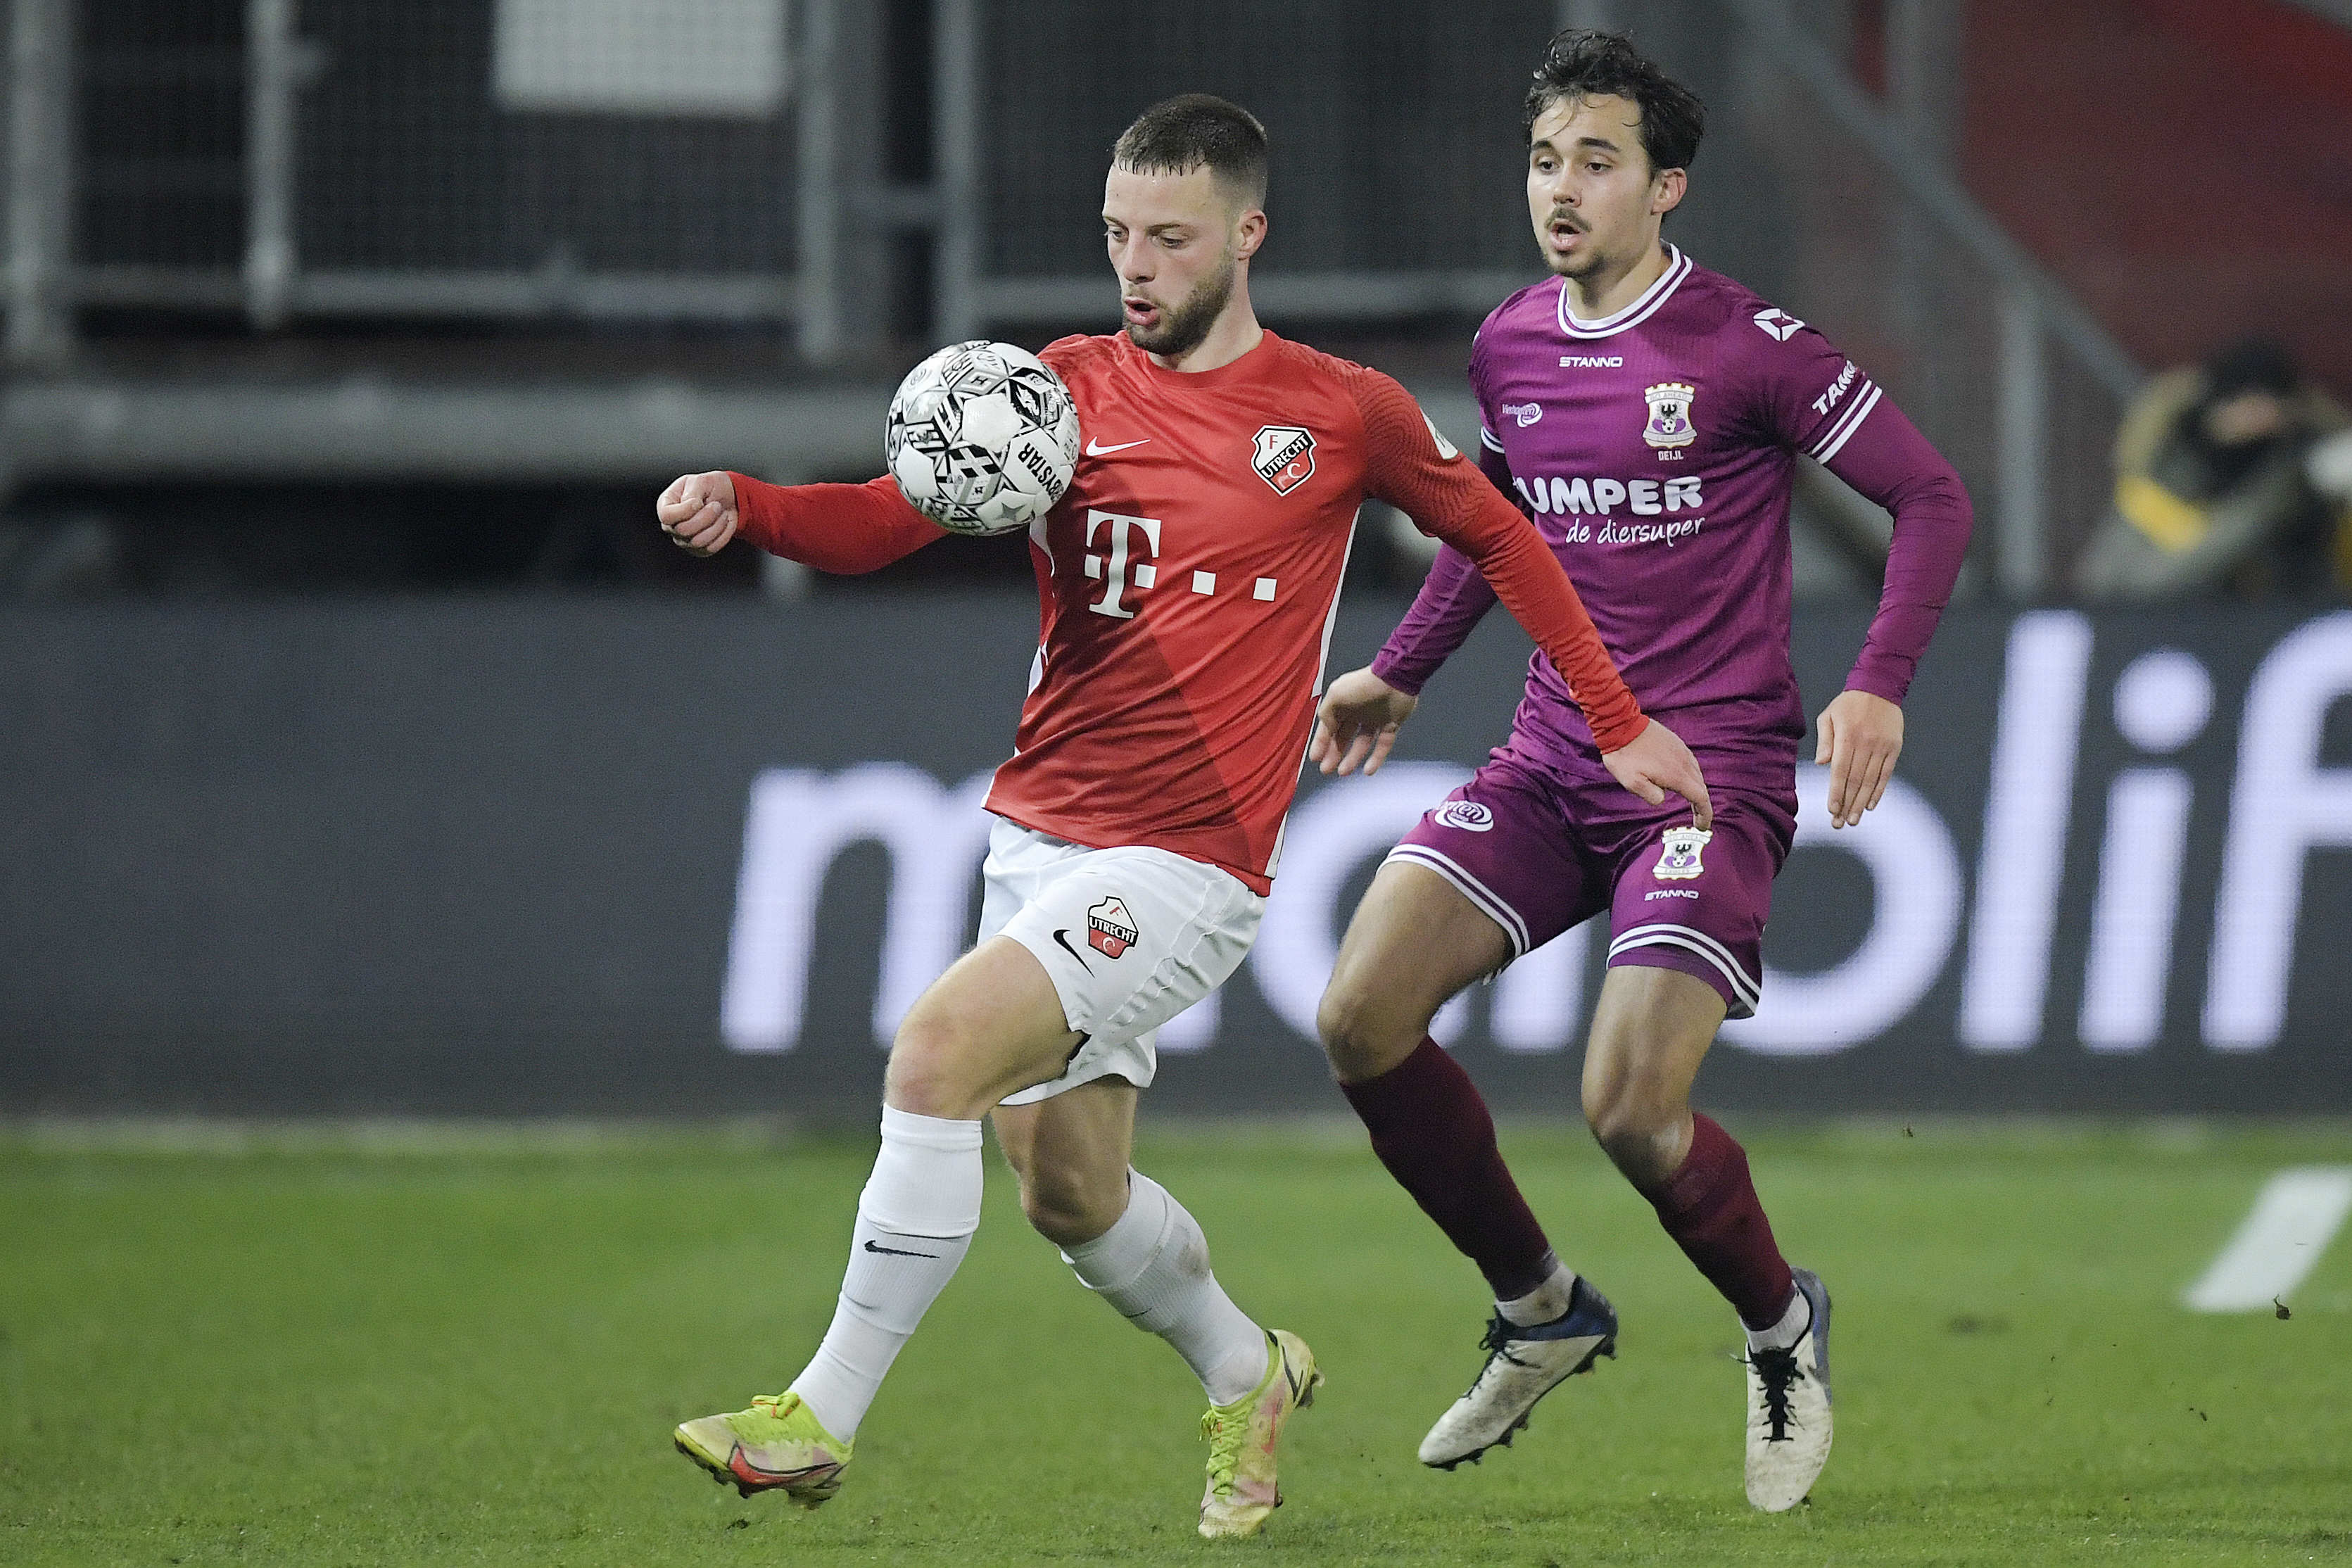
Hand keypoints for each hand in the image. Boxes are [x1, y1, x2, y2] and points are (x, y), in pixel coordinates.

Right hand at [657, 470, 738, 555]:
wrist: (727, 496)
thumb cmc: (710, 487)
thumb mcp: (700, 480)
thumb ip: (692, 493)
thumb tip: (691, 506)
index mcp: (666, 505)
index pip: (666, 515)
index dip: (684, 510)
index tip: (699, 501)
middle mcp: (672, 525)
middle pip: (684, 530)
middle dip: (706, 516)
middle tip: (716, 505)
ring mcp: (684, 540)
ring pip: (699, 542)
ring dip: (716, 525)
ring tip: (720, 512)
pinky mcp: (699, 549)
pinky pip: (711, 548)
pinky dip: (723, 534)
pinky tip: (723, 522)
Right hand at [1310, 667, 1418, 775]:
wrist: (1394, 678)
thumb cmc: (1363, 685)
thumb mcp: (1335, 696)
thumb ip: (1326, 713)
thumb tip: (1327, 729)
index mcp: (1343, 704)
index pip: (1329, 728)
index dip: (1321, 743)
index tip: (1315, 758)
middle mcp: (1358, 712)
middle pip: (1343, 738)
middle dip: (1334, 754)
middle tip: (1327, 769)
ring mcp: (1375, 719)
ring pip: (1361, 744)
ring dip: (1352, 759)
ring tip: (1344, 772)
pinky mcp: (1391, 724)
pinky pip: (1383, 745)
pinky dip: (1376, 758)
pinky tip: (1368, 770)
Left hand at [1601, 718, 1712, 829]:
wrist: (1621, 724)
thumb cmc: (1624, 755)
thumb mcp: (1632, 783)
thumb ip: (1652, 796)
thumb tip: (1662, 798)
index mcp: (1676, 774)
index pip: (1699, 797)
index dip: (1705, 813)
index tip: (1703, 825)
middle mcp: (1683, 761)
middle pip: (1701, 786)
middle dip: (1702, 804)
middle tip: (1698, 817)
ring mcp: (1681, 750)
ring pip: (1697, 773)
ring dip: (1697, 788)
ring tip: (1692, 800)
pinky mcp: (1676, 742)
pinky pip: (1690, 762)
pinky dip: (1692, 775)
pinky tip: (1683, 777)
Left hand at [1815, 688, 1902, 827]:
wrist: (1879, 687)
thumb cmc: (1848, 704)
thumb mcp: (1829, 716)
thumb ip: (1825, 740)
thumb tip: (1822, 764)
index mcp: (1847, 737)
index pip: (1841, 771)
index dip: (1836, 792)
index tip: (1832, 810)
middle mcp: (1866, 743)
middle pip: (1855, 780)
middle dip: (1847, 804)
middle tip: (1840, 824)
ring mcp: (1882, 746)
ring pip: (1870, 780)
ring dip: (1862, 803)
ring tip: (1854, 820)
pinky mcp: (1894, 747)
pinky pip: (1886, 773)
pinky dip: (1879, 791)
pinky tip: (1871, 805)